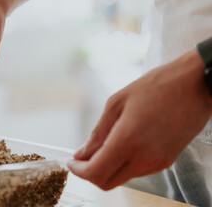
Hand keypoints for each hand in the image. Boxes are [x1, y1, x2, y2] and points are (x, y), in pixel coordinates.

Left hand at [68, 49, 211, 189]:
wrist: (195, 85)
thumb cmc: (156, 87)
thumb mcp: (117, 102)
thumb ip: (98, 133)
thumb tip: (82, 153)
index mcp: (128, 141)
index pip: (95, 172)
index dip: (78, 171)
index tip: (71, 162)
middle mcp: (144, 158)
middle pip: (106, 182)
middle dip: (89, 173)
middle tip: (82, 157)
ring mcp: (157, 163)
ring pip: (121, 178)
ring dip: (106, 168)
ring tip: (102, 146)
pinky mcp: (166, 161)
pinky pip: (136, 171)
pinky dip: (122, 164)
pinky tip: (120, 145)